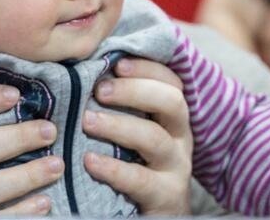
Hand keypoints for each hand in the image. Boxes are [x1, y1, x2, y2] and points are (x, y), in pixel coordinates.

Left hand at [83, 58, 191, 215]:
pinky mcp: (166, 196)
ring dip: (119, 125)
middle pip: (172, 102)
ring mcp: (177, 168)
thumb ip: (125, 106)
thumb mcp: (138, 132)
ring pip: (155, 139)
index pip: (172, 82)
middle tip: (100, 90)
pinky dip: (114, 168)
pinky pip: (141, 179)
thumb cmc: (138, 165)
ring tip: (87, 121)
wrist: (155, 215)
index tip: (117, 63)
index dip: (148, 68)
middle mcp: (181, 138)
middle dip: (136, 90)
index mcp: (175, 118)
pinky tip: (90, 161)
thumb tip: (92, 71)